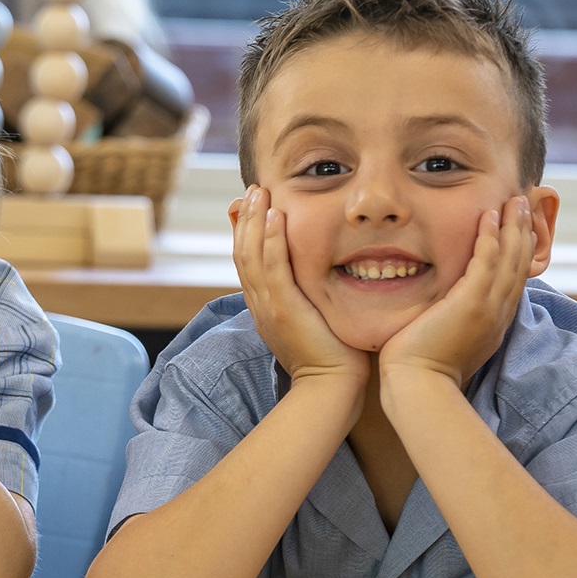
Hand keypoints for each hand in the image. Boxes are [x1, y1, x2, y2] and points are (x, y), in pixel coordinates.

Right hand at [231, 185, 366, 383]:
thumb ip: (312, 298)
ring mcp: (268, 307)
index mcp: (265, 307)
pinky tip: (275, 216)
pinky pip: (272, 267)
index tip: (254, 206)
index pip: (248, 262)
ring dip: (254, 220)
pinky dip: (271, 240)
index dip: (247, 232)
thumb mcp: (317, 322)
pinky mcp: (283, 309)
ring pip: (250, 255)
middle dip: (246, 218)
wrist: (331, 389)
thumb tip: (319, 278)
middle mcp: (259, 304)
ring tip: (258, 191)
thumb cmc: (334, 359)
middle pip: (242, 253)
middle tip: (252, 189)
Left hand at [379, 195, 532, 388]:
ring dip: (513, 227)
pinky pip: (488, 262)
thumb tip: (442, 305)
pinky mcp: (472, 304)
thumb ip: (451, 317)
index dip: (519, 251)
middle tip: (524, 203)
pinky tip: (489, 216)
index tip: (519, 227)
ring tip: (514, 200)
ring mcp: (489, 308)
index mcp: (494, 321)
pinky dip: (491, 238)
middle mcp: (498, 313)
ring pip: (510, 259)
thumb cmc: (419, 366)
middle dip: (523, 232)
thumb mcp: (445, 336)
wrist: (416, 385)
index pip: (513, 279)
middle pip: (520, 265)